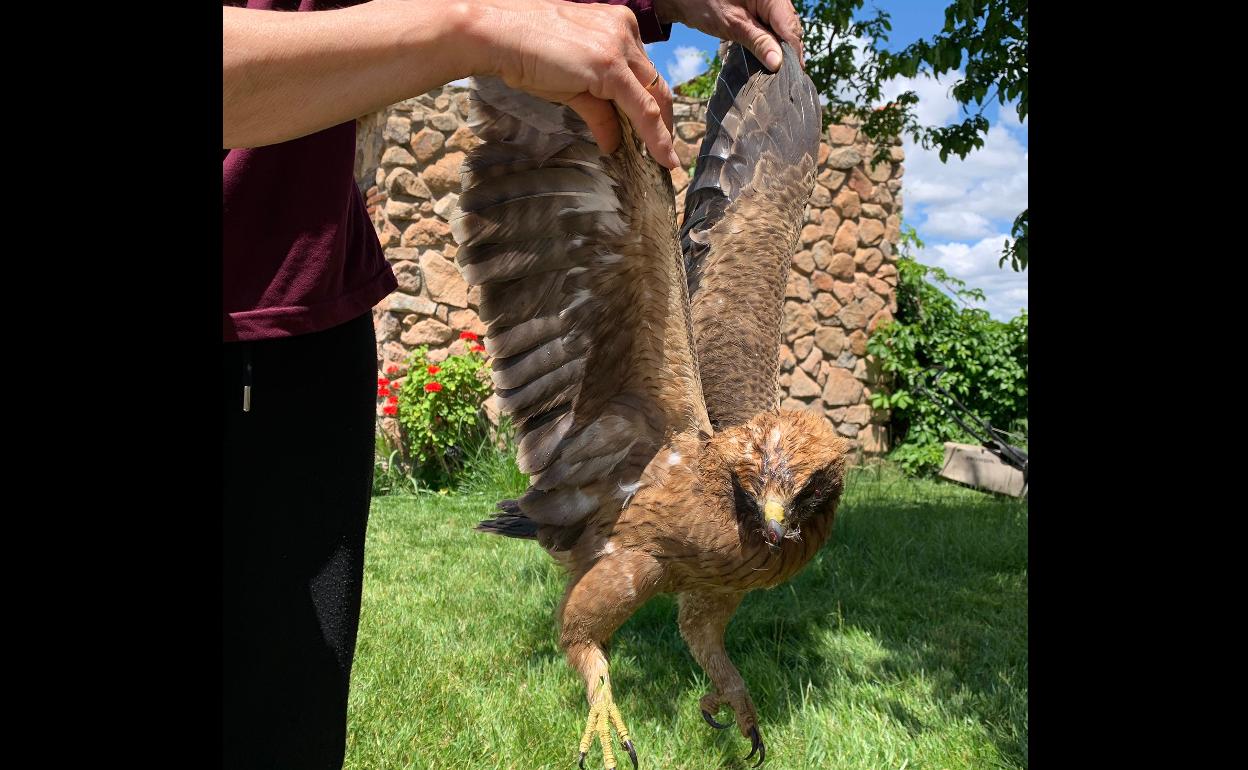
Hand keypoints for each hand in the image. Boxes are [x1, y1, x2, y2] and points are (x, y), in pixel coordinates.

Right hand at [463, 0, 678, 167]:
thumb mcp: (572, 84)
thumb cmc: (527, 52)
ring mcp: (619, 46)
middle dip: (664, 121)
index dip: (654, 104)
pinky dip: (656, 136)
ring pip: (654, 97)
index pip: (645, 72)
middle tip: (664, 151)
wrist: (499, 34)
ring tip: (662, 161)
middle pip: (655, 84)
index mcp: (618, 25)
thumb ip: (599, 110)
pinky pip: (643, 108)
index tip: (658, 130)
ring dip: (661, 133)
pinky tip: (661, 158)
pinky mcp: (610, 65)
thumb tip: (613, 142)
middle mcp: (625, 31)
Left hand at [654, 0, 803, 70]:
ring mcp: (768, 4)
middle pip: (790, 28)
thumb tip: (778, 64)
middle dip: (789, 53)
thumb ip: (758, 42)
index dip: (794, 52)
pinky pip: (772, 28)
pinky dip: (771, 43)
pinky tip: (771, 60)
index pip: (790, 26)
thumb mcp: (733, 25)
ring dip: (781, 50)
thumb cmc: (704, 3)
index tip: (796, 75)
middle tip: (789, 80)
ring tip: (781, 74)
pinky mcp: (759, 12)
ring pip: (783, 30)